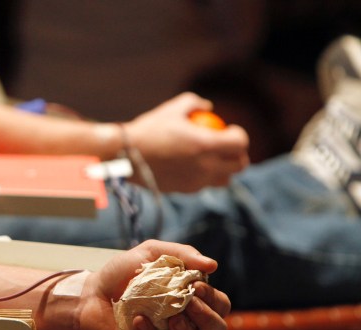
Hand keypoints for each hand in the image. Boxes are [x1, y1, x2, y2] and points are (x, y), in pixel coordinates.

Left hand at [79, 239, 229, 329]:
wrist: (88, 294)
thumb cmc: (120, 275)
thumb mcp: (150, 254)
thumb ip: (181, 254)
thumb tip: (212, 265)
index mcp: (191, 301)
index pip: (220, 306)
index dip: (214, 299)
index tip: (195, 285)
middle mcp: (185, 325)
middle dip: (207, 318)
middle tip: (188, 302)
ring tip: (173, 319)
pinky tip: (138, 321)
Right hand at [124, 92, 249, 192]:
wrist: (126, 157)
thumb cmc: (148, 130)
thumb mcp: (171, 109)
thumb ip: (194, 103)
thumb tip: (208, 107)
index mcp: (205, 145)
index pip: (240, 143)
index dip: (239, 135)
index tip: (230, 130)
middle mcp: (205, 166)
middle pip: (239, 165)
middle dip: (238, 155)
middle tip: (227, 147)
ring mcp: (196, 181)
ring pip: (224, 180)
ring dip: (224, 169)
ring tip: (212, 159)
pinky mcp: (184, 190)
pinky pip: (204, 185)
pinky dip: (204, 177)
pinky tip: (192, 167)